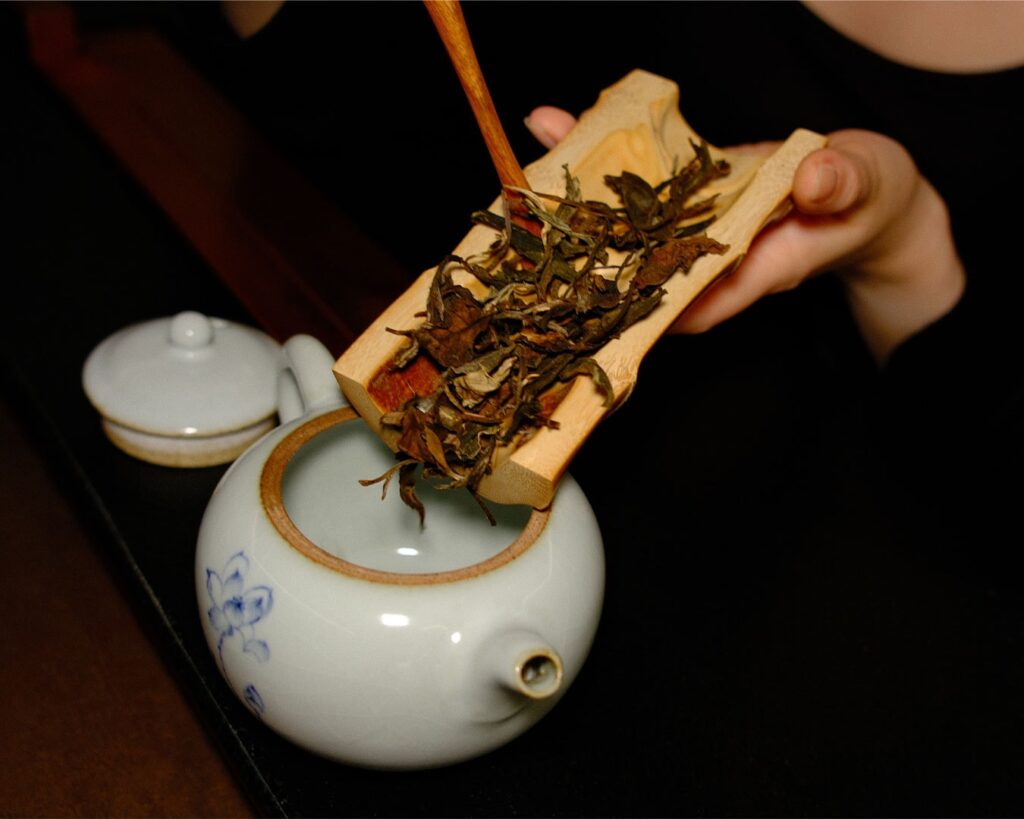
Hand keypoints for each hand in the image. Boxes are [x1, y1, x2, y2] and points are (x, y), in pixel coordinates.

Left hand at [525, 108, 965, 362]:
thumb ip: (844, 184)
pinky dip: (596, 162)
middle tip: (522, 231)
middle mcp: (704, 261)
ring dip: (572, 201)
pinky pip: (631, 185)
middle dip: (576, 254)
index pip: (680, 301)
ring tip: (521, 173)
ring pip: (620, 226)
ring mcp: (688, 231)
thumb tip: (816, 176)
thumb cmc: (869, 195)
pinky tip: (555, 131)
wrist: (861, 189)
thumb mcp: (866, 184)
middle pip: (630, 268)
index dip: (627, 297)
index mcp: (745, 273)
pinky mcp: (680, 199)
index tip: (579, 288)